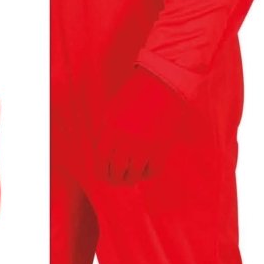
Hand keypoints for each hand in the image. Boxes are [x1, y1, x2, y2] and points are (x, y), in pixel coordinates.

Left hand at [97, 68, 186, 185]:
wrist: (160, 84)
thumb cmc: (133, 97)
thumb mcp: (112, 113)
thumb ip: (106, 136)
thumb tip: (104, 160)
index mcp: (109, 131)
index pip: (102, 163)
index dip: (103, 173)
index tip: (106, 176)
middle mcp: (125, 141)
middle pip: (116, 172)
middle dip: (116, 179)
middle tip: (120, 180)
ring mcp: (143, 146)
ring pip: (134, 175)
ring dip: (132, 178)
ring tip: (132, 177)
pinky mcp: (161, 147)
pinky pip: (152, 171)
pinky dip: (148, 173)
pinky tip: (146, 168)